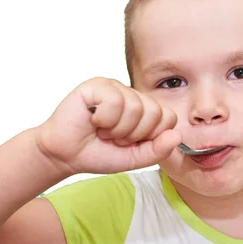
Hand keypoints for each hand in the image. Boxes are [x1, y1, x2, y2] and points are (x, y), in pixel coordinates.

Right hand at [34, 77, 180, 174]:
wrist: (66, 155)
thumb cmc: (98, 153)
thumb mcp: (134, 158)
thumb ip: (157, 150)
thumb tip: (176, 136)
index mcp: (144, 110)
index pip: (168, 117)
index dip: (151, 136)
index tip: (131, 142)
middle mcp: (132, 95)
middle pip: (155, 112)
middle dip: (134, 134)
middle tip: (114, 137)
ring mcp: (115, 87)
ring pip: (136, 107)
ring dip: (117, 128)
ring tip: (103, 129)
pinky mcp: (97, 85)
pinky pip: (115, 101)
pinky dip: (104, 119)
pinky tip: (93, 119)